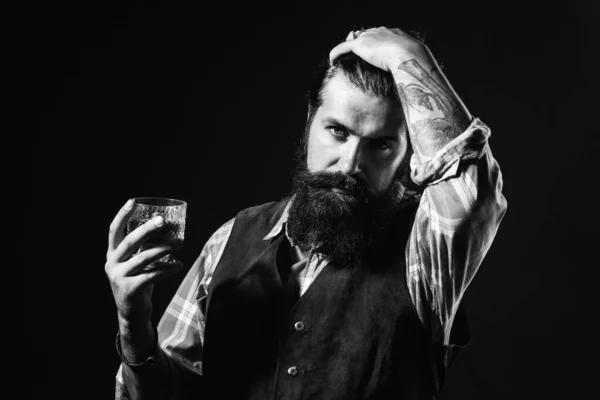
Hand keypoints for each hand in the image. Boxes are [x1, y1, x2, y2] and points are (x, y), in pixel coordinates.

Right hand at [105, 199, 182, 324]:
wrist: (132, 314)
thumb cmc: (138, 283)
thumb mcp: (137, 264)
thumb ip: (144, 249)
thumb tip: (167, 228)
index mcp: (113, 254)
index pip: (114, 230)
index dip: (122, 215)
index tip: (132, 201)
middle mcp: (112, 264)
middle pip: (130, 241)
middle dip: (147, 229)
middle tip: (163, 220)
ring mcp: (119, 277)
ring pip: (144, 258)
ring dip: (164, 249)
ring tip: (180, 243)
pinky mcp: (129, 290)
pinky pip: (151, 275)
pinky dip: (167, 269)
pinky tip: (178, 265)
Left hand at [329, 27, 433, 72]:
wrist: (410, 56)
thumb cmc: (418, 62)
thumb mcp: (418, 65)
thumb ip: (414, 70)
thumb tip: (421, 84)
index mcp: (396, 34)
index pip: (382, 37)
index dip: (376, 46)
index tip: (373, 57)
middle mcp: (382, 32)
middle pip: (366, 36)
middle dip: (360, 46)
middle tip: (355, 58)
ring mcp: (370, 37)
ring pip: (353, 41)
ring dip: (348, 50)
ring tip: (343, 60)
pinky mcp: (359, 45)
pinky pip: (342, 48)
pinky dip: (336, 54)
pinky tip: (332, 62)